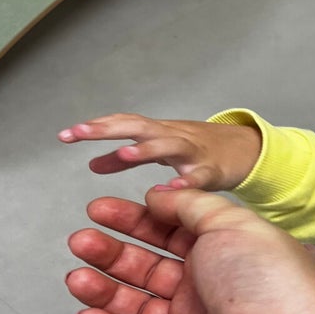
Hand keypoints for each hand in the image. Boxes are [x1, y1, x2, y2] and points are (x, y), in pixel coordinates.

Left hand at [58, 113, 261, 191]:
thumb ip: (125, 158)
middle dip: (108, 128)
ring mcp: (194, 152)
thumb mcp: (160, 150)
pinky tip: (170, 189)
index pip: (122, 124)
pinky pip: (199, 178)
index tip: (66, 135)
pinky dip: (185, 183)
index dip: (96, 128)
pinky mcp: (214, 171)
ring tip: (123, 153)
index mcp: (155, 134)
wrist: (248, 151)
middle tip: (79, 132)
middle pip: (137, 127)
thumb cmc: (200, 151)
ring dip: (145, 148)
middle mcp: (172, 137)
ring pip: (168, 145)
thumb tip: (92, 163)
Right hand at [66, 188, 314, 313]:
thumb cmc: (267, 282)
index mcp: (223, 251)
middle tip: (82, 240)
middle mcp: (207, 287)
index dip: (134, 219)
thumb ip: (190, 205)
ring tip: (76, 276)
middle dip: (111, 252)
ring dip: (103, 289)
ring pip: (135, 306)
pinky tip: (88, 313)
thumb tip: (159, 195)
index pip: (169, 230)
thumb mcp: (229, 222)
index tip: (100, 209)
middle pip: (147, 267)